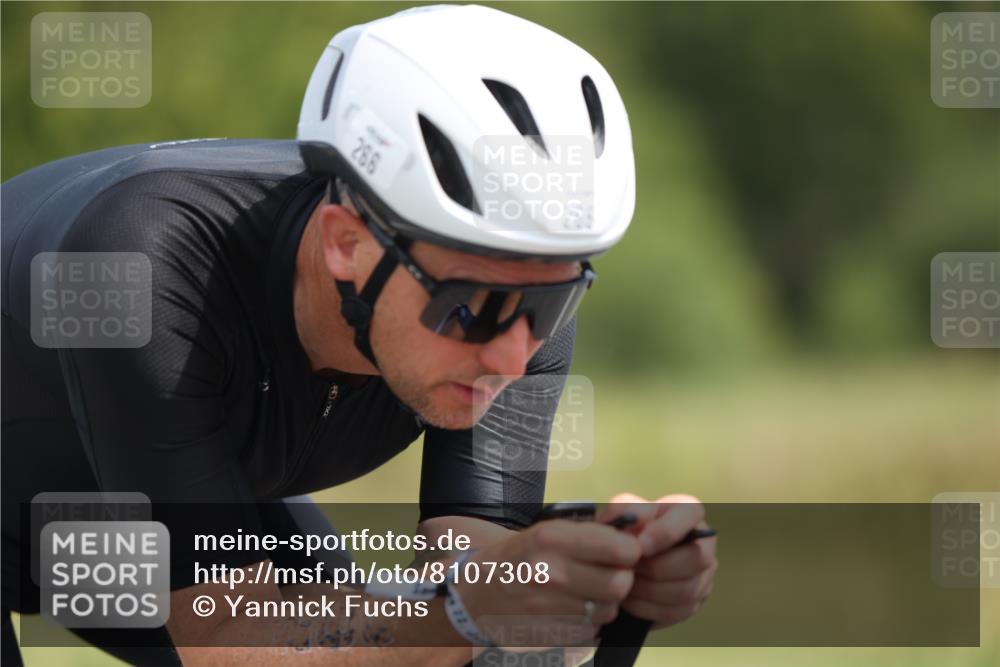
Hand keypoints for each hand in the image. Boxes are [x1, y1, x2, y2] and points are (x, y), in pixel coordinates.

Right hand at [455, 517, 642, 645]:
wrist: (479, 590)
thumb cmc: (523, 555)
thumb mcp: (549, 530)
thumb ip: (592, 531)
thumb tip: (637, 531)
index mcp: (552, 538)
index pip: (621, 550)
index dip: (629, 551)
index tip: (622, 552)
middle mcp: (550, 572)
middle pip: (620, 584)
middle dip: (619, 579)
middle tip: (606, 573)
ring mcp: (549, 607)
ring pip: (608, 610)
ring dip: (603, 603)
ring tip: (584, 592)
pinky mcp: (549, 633)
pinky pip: (590, 630)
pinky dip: (586, 622)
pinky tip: (570, 609)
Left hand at [602, 493, 717, 629]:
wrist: (617, 563)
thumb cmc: (621, 532)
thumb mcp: (618, 515)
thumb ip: (626, 509)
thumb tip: (638, 517)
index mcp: (687, 511)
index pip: (691, 514)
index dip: (667, 532)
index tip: (640, 546)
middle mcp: (703, 542)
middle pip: (697, 558)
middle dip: (657, 567)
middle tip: (629, 569)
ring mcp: (704, 574)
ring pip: (687, 589)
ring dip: (650, 590)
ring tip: (625, 583)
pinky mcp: (695, 602)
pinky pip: (677, 611)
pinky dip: (648, 608)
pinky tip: (629, 600)